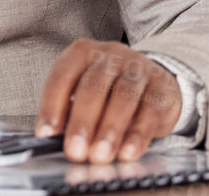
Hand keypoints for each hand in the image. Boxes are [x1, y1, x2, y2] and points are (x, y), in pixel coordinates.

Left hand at [35, 40, 181, 162]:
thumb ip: (67, 111)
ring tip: (100, 156)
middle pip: (93, 85)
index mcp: (83, 52)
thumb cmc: (109, 91)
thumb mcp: (84, 93)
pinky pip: (150, 110)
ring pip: (123, 96)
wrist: (155, 82)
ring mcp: (139, 69)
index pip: (62, 75)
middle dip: (82, 121)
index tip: (46, 133)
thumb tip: (51, 138)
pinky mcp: (162, 88)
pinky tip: (128, 152)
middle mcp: (111, 55)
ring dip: (109, 129)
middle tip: (75, 151)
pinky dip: (137, 135)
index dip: (52, 104)